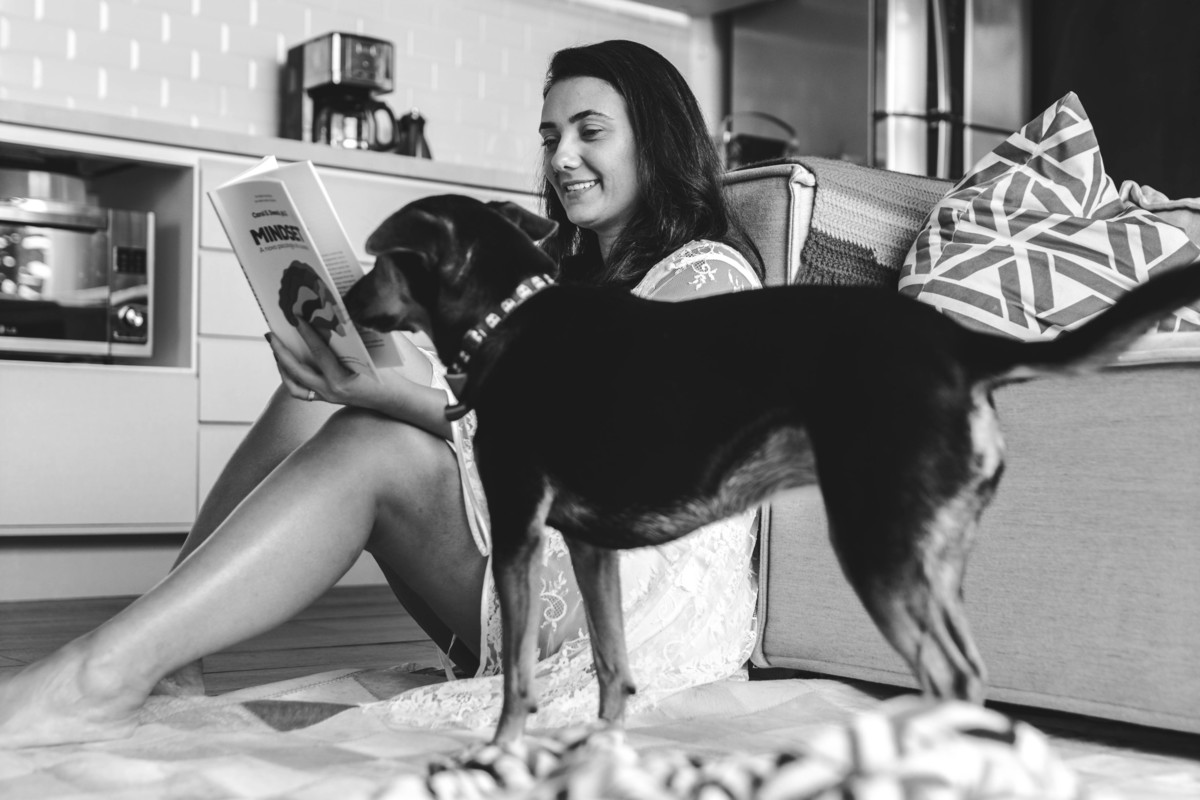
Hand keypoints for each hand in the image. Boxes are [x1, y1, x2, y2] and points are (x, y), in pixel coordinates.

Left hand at [266, 320, 393, 410]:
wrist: (393, 399)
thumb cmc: (386, 375)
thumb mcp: (370, 356)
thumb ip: (352, 340)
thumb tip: (333, 318)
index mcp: (342, 380)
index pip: (319, 353)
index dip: (307, 334)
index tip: (296, 319)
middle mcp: (330, 391)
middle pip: (296, 371)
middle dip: (280, 352)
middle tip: (271, 335)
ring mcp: (326, 397)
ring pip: (293, 386)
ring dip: (282, 367)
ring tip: (276, 350)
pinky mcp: (326, 398)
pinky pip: (300, 391)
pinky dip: (291, 378)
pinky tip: (288, 365)